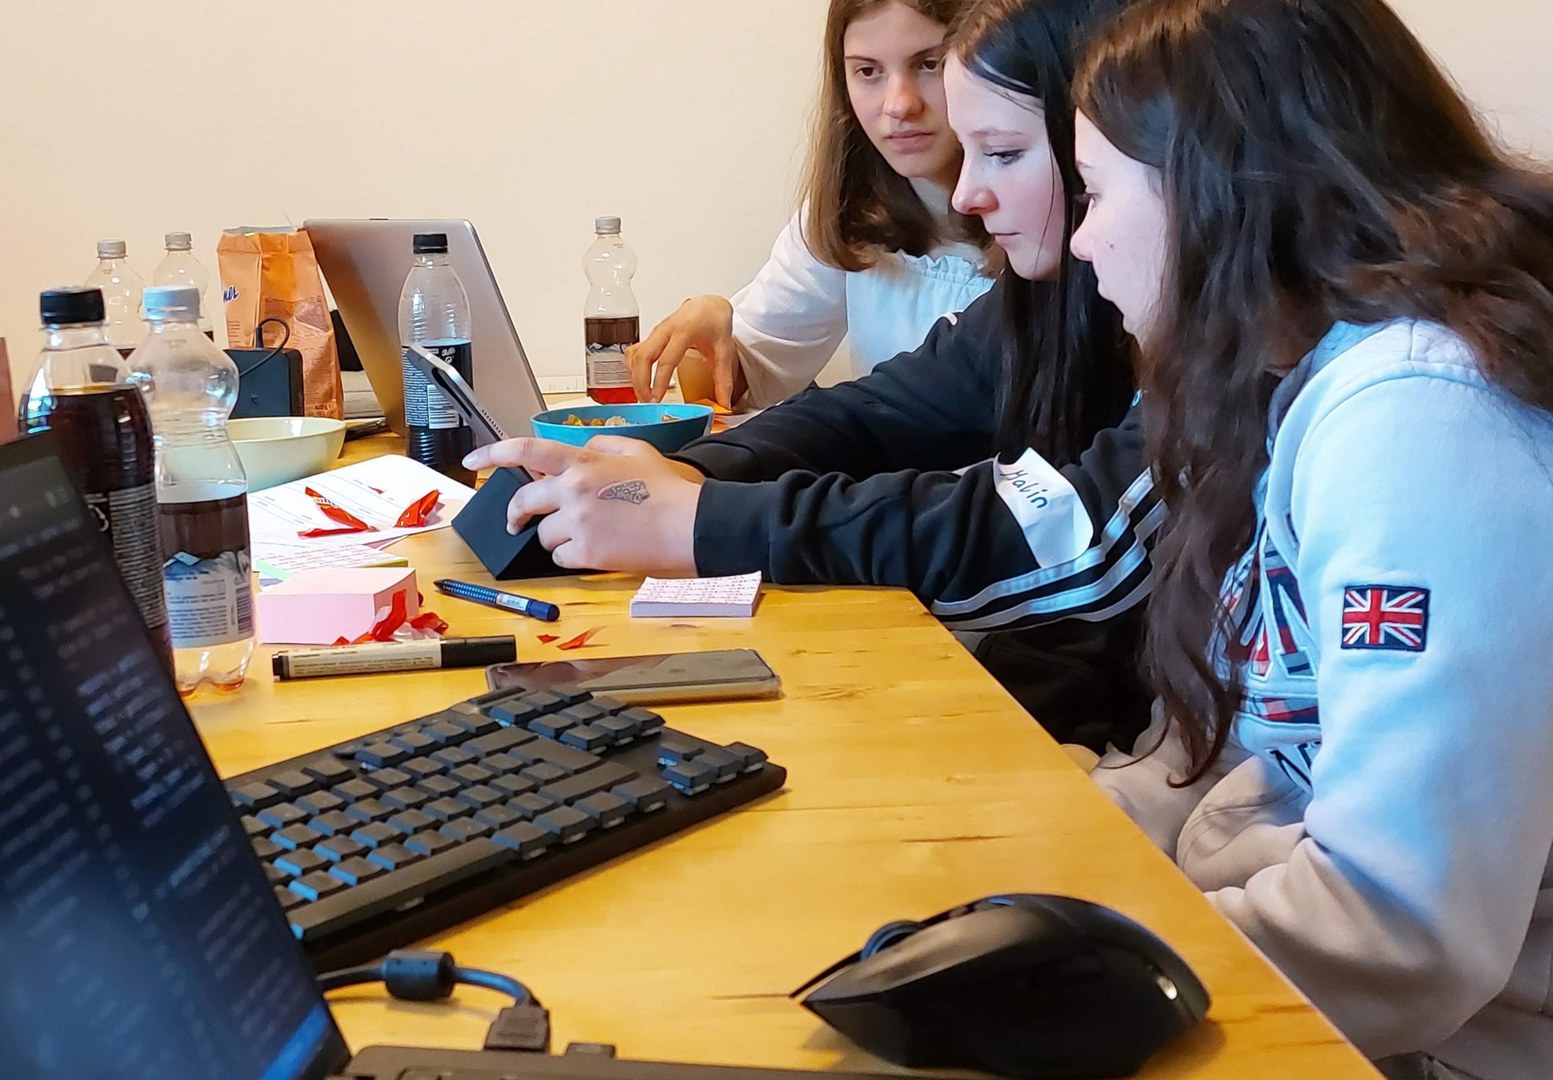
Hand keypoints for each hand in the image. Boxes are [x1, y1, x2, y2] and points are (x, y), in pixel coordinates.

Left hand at [463, 437, 704, 574]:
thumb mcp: (638, 451)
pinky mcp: (586, 553)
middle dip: (518, 514)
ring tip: (591, 537)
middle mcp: (572, 490)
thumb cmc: (672, 490)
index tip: (474, 461)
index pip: (525, 451)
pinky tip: (599, 552)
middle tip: (520, 523)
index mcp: (582, 462)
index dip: (493, 454)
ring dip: (558, 538)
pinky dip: (574, 558)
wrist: (692, 526)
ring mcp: (577, 523)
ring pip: (544, 535)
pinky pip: (561, 558)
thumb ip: (602, 446)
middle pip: (523, 501)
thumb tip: (581, 450)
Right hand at [626, 295, 740, 406]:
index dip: (659, 381)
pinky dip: (633, 368)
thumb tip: (724, 403)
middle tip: (648, 402)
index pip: (666, 360)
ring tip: (644, 396)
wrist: (709, 306)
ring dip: (635, 377)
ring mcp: (656, 332)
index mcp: (684, 331)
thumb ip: (723, 379)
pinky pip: (635, 352)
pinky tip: (640, 382)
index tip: (657, 399)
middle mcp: (665, 330)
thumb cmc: (714, 322)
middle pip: (643, 357)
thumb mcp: (724, 351)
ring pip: (635, 354)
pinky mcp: (651, 336)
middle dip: (641, 382)